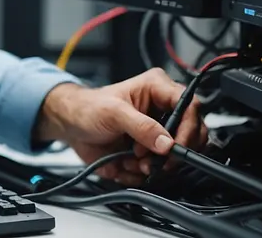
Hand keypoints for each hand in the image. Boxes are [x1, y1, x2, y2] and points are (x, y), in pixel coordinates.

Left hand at [36, 68, 207, 185]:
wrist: (70, 125)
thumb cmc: (87, 108)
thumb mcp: (113, 113)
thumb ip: (141, 127)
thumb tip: (166, 144)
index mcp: (157, 89)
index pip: (190, 106)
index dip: (188, 128)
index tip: (175, 147)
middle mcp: (162, 110)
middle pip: (191, 134)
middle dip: (171, 153)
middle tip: (151, 160)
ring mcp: (157, 133)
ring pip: (176, 156)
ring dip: (154, 165)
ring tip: (131, 160)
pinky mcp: (149, 151)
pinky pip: (158, 169)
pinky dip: (142, 172)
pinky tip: (125, 163)